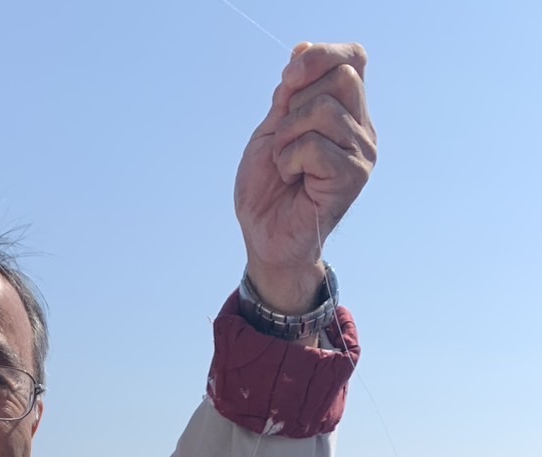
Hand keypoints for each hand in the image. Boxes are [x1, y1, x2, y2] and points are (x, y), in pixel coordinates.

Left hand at [235, 42, 375, 312]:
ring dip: (288, 135)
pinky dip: (290, 159)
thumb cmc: (267, 190)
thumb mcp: (272, 130)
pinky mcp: (354, 176)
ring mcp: (362, 152)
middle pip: (343, 75)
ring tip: (284, 163)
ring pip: (325, 109)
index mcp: (346, 112)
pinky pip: (316, 144)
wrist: (265, 238)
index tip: (289, 78)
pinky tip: (291, 178)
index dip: (322, 56)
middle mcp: (361, 129)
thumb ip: (289, 94)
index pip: (353, 58)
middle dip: (297, 100)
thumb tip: (302, 48)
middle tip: (283, 138)